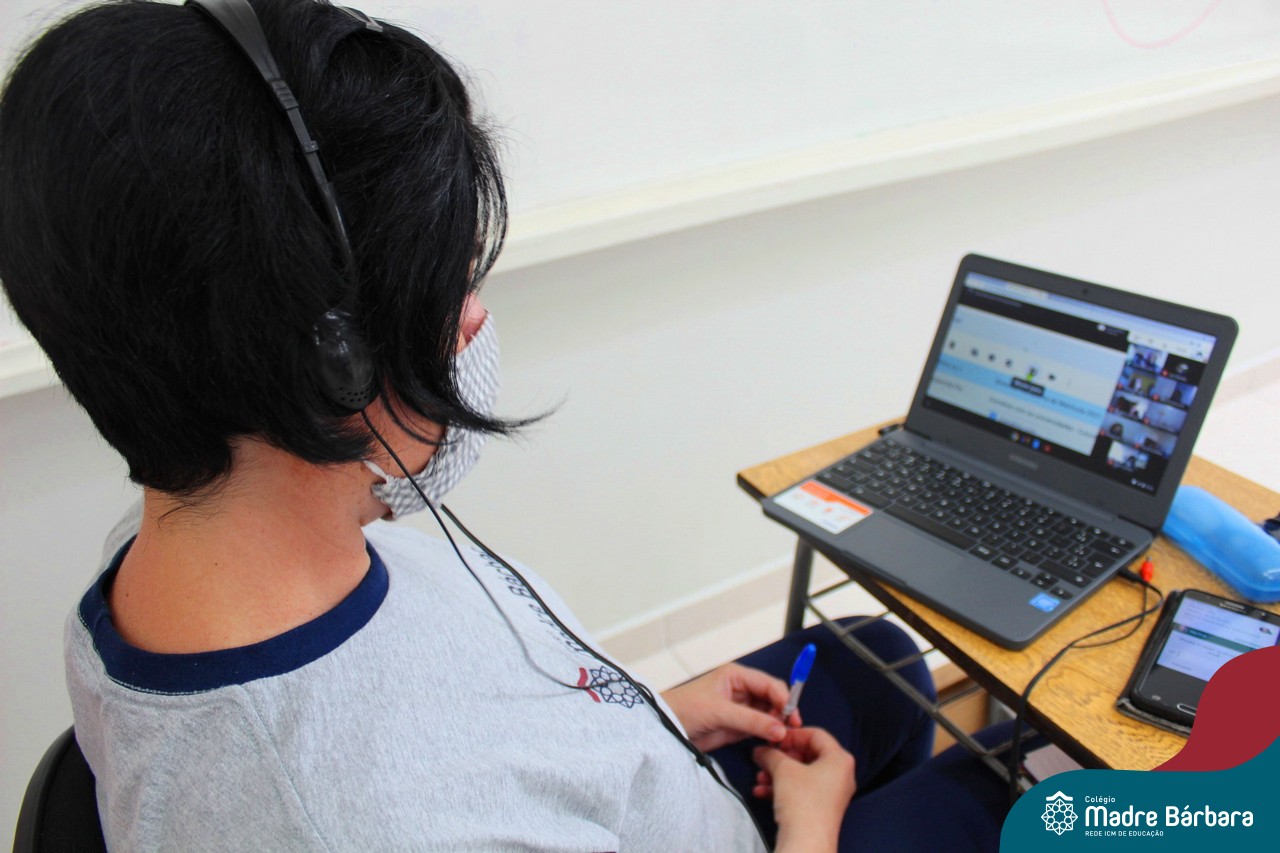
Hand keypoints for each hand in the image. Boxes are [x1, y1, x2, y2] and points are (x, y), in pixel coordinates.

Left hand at [661, 663, 798, 751]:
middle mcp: (741, 690)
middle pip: (773, 699)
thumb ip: (751, 721)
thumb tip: (780, 730)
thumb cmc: (685, 709)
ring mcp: (741, 708)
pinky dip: (769, 735)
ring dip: (778, 726)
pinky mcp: (738, 726)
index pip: (769, 685)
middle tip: (792, 731)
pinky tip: (775, 742)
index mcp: (736, 676)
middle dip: (783, 713)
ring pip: (769, 715)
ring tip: (784, 739)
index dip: (784, 699)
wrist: (665, 729)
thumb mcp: (719, 712)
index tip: (792, 717)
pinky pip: (760, 728)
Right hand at [753, 728, 855, 852]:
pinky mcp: (821, 808)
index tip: (774, 739)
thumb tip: (761, 750)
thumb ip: (771, 753)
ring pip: (801, 774)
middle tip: (765, 757)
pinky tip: (762, 792)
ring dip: (777, 773)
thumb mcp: (783, 769)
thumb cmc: (803, 803)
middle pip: (807, 755)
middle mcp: (840, 775)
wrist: (806, 842)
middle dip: (782, 757)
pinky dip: (782, 788)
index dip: (792, 735)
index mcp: (839, 759)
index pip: (815, 734)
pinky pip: (800, 790)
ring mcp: (832, 793)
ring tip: (760, 777)